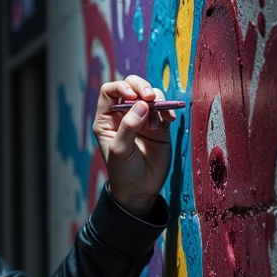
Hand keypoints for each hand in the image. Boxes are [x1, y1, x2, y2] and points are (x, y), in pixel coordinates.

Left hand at [93, 75, 174, 216]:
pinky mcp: (158, 126)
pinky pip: (164, 109)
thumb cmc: (123, 171)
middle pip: (132, 87)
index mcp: (107, 119)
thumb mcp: (120, 149)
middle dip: (142, 87)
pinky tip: (169, 120)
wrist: (140, 190)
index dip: (120, 87)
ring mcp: (142, 118)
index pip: (110, 91)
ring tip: (158, 121)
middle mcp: (124, 115)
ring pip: (151, 95)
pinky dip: (168, 110)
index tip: (132, 96)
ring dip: (157, 101)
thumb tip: (142, 104)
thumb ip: (129, 126)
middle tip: (150, 97)